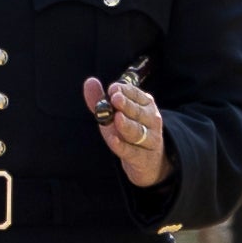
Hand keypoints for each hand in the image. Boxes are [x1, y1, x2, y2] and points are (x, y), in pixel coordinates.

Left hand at [89, 72, 168, 189]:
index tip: (113, 88)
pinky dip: (123, 146)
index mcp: (146, 105)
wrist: (147, 161)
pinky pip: (132, 152)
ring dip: (127, 124)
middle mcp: (151, 120)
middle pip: (138, 112)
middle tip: (115, 99)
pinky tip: (114, 140)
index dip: (125, 91)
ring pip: (137, 131)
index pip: (137, 95)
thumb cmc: (128, 132)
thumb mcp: (114, 115)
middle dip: (127, 105)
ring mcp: (150, 140)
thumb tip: (90, 81)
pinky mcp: (144, 158)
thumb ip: (101, 100)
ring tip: (117, 118)